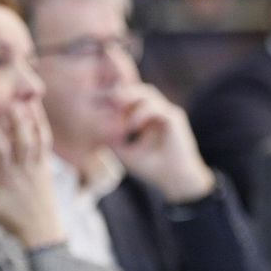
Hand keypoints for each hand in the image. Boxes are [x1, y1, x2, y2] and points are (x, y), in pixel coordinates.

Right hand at [0, 104, 66, 248]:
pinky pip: (45, 145)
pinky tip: (38, 114)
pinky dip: (42, 128)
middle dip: (18, 121)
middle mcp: (24, 170)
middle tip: (11, 101)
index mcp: (8, 178)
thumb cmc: (14, 221)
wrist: (43, 232)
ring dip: (34, 120)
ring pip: (37, 140)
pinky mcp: (47, 168)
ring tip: (29, 100)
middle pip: (22, 142)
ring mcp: (38, 168)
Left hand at [109, 84, 215, 203]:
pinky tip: (132, 125)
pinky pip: (156, 108)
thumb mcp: (126, 153)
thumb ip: (114, 140)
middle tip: (106, 97)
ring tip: (116, 105)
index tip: (101, 102)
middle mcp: (160, 112)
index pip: (132, 98)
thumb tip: (94, 130)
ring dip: (131, 98)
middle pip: (140, 90)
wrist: (176, 180)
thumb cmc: (153, 168)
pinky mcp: (175, 118)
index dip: (118, 97)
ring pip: (148, 94)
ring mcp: (168, 113)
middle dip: (123, 91)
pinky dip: (142, 113)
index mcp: (149, 118)